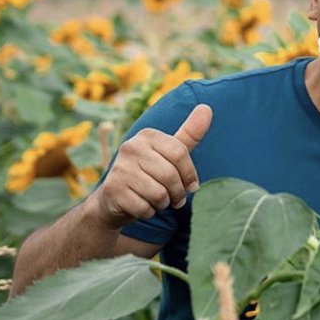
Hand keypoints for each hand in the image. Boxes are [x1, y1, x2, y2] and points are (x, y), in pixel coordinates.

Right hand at [92, 104, 212, 226]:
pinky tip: (142, 206)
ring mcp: (120, 168)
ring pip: (158, 194)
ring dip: (163, 203)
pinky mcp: (113, 190)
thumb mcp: (170, 153)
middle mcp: (131, 147)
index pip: (180, 153)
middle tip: (175, 199)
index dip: (189, 174)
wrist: (114, 200)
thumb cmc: (150, 174)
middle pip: (170, 175)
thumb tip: (207, 107)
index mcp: (147, 135)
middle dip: (177, 193)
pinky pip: (144, 208)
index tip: (191, 185)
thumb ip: (189, 134)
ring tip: (158, 201)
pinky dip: (148, 212)